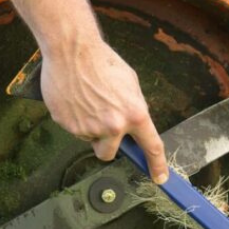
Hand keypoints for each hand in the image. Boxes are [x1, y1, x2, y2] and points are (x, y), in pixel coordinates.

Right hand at [40, 39, 168, 184]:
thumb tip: (132, 124)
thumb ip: (133, 108)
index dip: (157, 165)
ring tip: (86, 100)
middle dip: (105, 145)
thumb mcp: (129, 83)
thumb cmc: (102, 61)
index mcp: (134, 114)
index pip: (151, 146)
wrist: (71, 50)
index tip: (160, 178)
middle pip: (108, 154)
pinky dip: (73, 118)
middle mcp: (113, 126)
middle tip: (101, 126)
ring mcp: (88, 127)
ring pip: (89, 139)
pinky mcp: (67, 124)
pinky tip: (73, 98)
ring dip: (88, 127)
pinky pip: (73, 129)